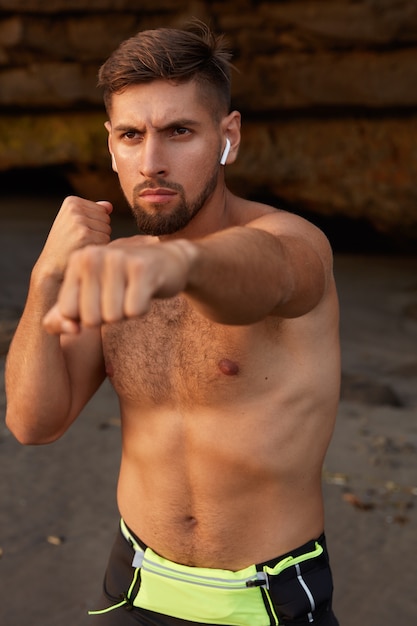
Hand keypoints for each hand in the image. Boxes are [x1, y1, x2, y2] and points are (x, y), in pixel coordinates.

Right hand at [35, 196, 112, 279]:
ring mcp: (79, 221)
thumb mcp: (74, 222)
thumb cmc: (64, 244)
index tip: (77, 231)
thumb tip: (109, 206)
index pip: (102, 210)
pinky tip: (83, 250)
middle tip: (79, 240)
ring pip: (107, 230)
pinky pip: (106, 240)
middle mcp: (74, 208)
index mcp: (71, 202)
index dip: (94, 224)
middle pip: (106, 219)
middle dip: (98, 232)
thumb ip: (93, 212)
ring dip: (99, 241)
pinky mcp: (84, 234)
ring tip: (81, 245)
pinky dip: (98, 248)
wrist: (51, 265)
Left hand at [42, 238, 196, 333]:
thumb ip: (64, 316)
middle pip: (90, 318)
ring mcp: (118, 259)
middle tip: (120, 296)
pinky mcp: (142, 268)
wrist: (168, 262)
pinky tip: (146, 292)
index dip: (86, 316)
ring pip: (113, 316)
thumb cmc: (125, 282)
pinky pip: (134, 311)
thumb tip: (71, 330)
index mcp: (77, 260)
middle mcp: (93, 255)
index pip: (67, 312)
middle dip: (108, 317)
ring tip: (132, 292)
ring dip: (126, 313)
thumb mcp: (90, 294)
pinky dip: (142, 309)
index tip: (100, 300)